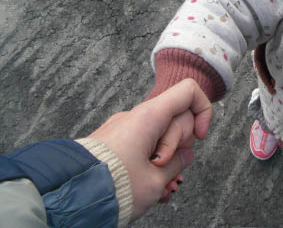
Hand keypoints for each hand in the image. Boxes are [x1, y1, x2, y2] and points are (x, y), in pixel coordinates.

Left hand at [89, 79, 212, 220]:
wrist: (72, 197)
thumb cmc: (112, 186)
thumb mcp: (157, 180)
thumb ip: (178, 163)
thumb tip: (184, 155)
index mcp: (150, 117)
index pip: (188, 91)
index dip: (203, 111)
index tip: (200, 137)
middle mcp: (136, 116)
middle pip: (176, 118)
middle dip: (179, 146)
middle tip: (168, 171)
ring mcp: (124, 128)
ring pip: (160, 135)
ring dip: (166, 160)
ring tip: (162, 188)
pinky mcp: (114, 142)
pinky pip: (143, 145)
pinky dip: (151, 163)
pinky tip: (151, 187)